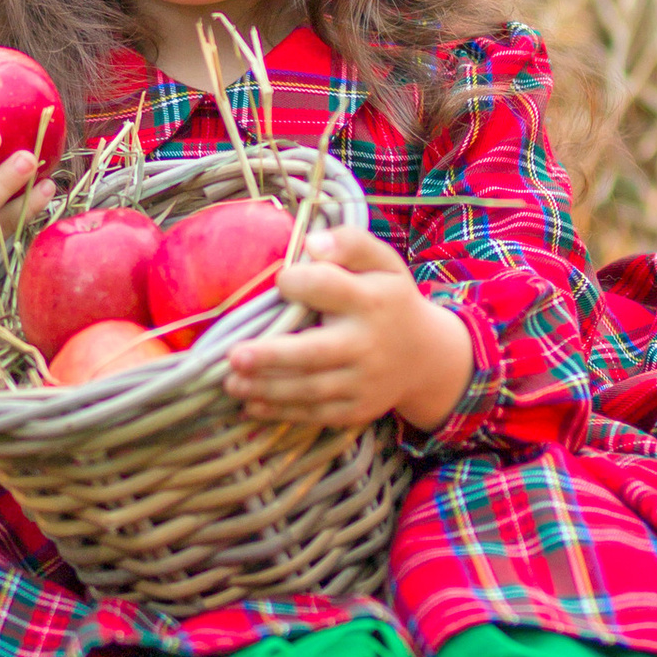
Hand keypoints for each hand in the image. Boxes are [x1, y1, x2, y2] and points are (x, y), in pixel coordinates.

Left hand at [224, 226, 475, 438]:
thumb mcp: (381, 262)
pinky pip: (315, 413)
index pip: (328, 288)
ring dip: (267, 388)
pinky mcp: (356, 410)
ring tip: (230, 382)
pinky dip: (282, 411)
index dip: (298, 282)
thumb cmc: (389, 299)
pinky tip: (251, 404)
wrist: (427, 357)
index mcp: (371, 300)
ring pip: (310, 389)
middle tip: (233, 356)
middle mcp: (367, 344)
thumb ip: (349, 243)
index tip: (279, 280)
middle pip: (315, 352)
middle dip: (273, 356)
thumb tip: (310, 243)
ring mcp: (363, 382)